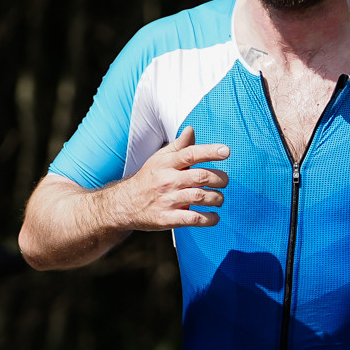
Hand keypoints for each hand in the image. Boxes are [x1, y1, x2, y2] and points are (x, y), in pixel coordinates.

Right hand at [108, 126, 230, 230]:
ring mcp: (167, 200)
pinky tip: (214, 217)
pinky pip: (193, 219)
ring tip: (219, 199)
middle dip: (219, 179)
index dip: (210, 152)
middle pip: (200, 176)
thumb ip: (178, 146)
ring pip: (199, 197)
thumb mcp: (159, 159)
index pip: (190, 154)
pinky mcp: (167, 218)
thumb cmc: (147, 179)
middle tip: (224, 181)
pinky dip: (208, 219)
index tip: (226, 152)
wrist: (124, 204)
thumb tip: (191, 129)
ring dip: (216, 198)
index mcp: (167, 164)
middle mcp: (167, 180)